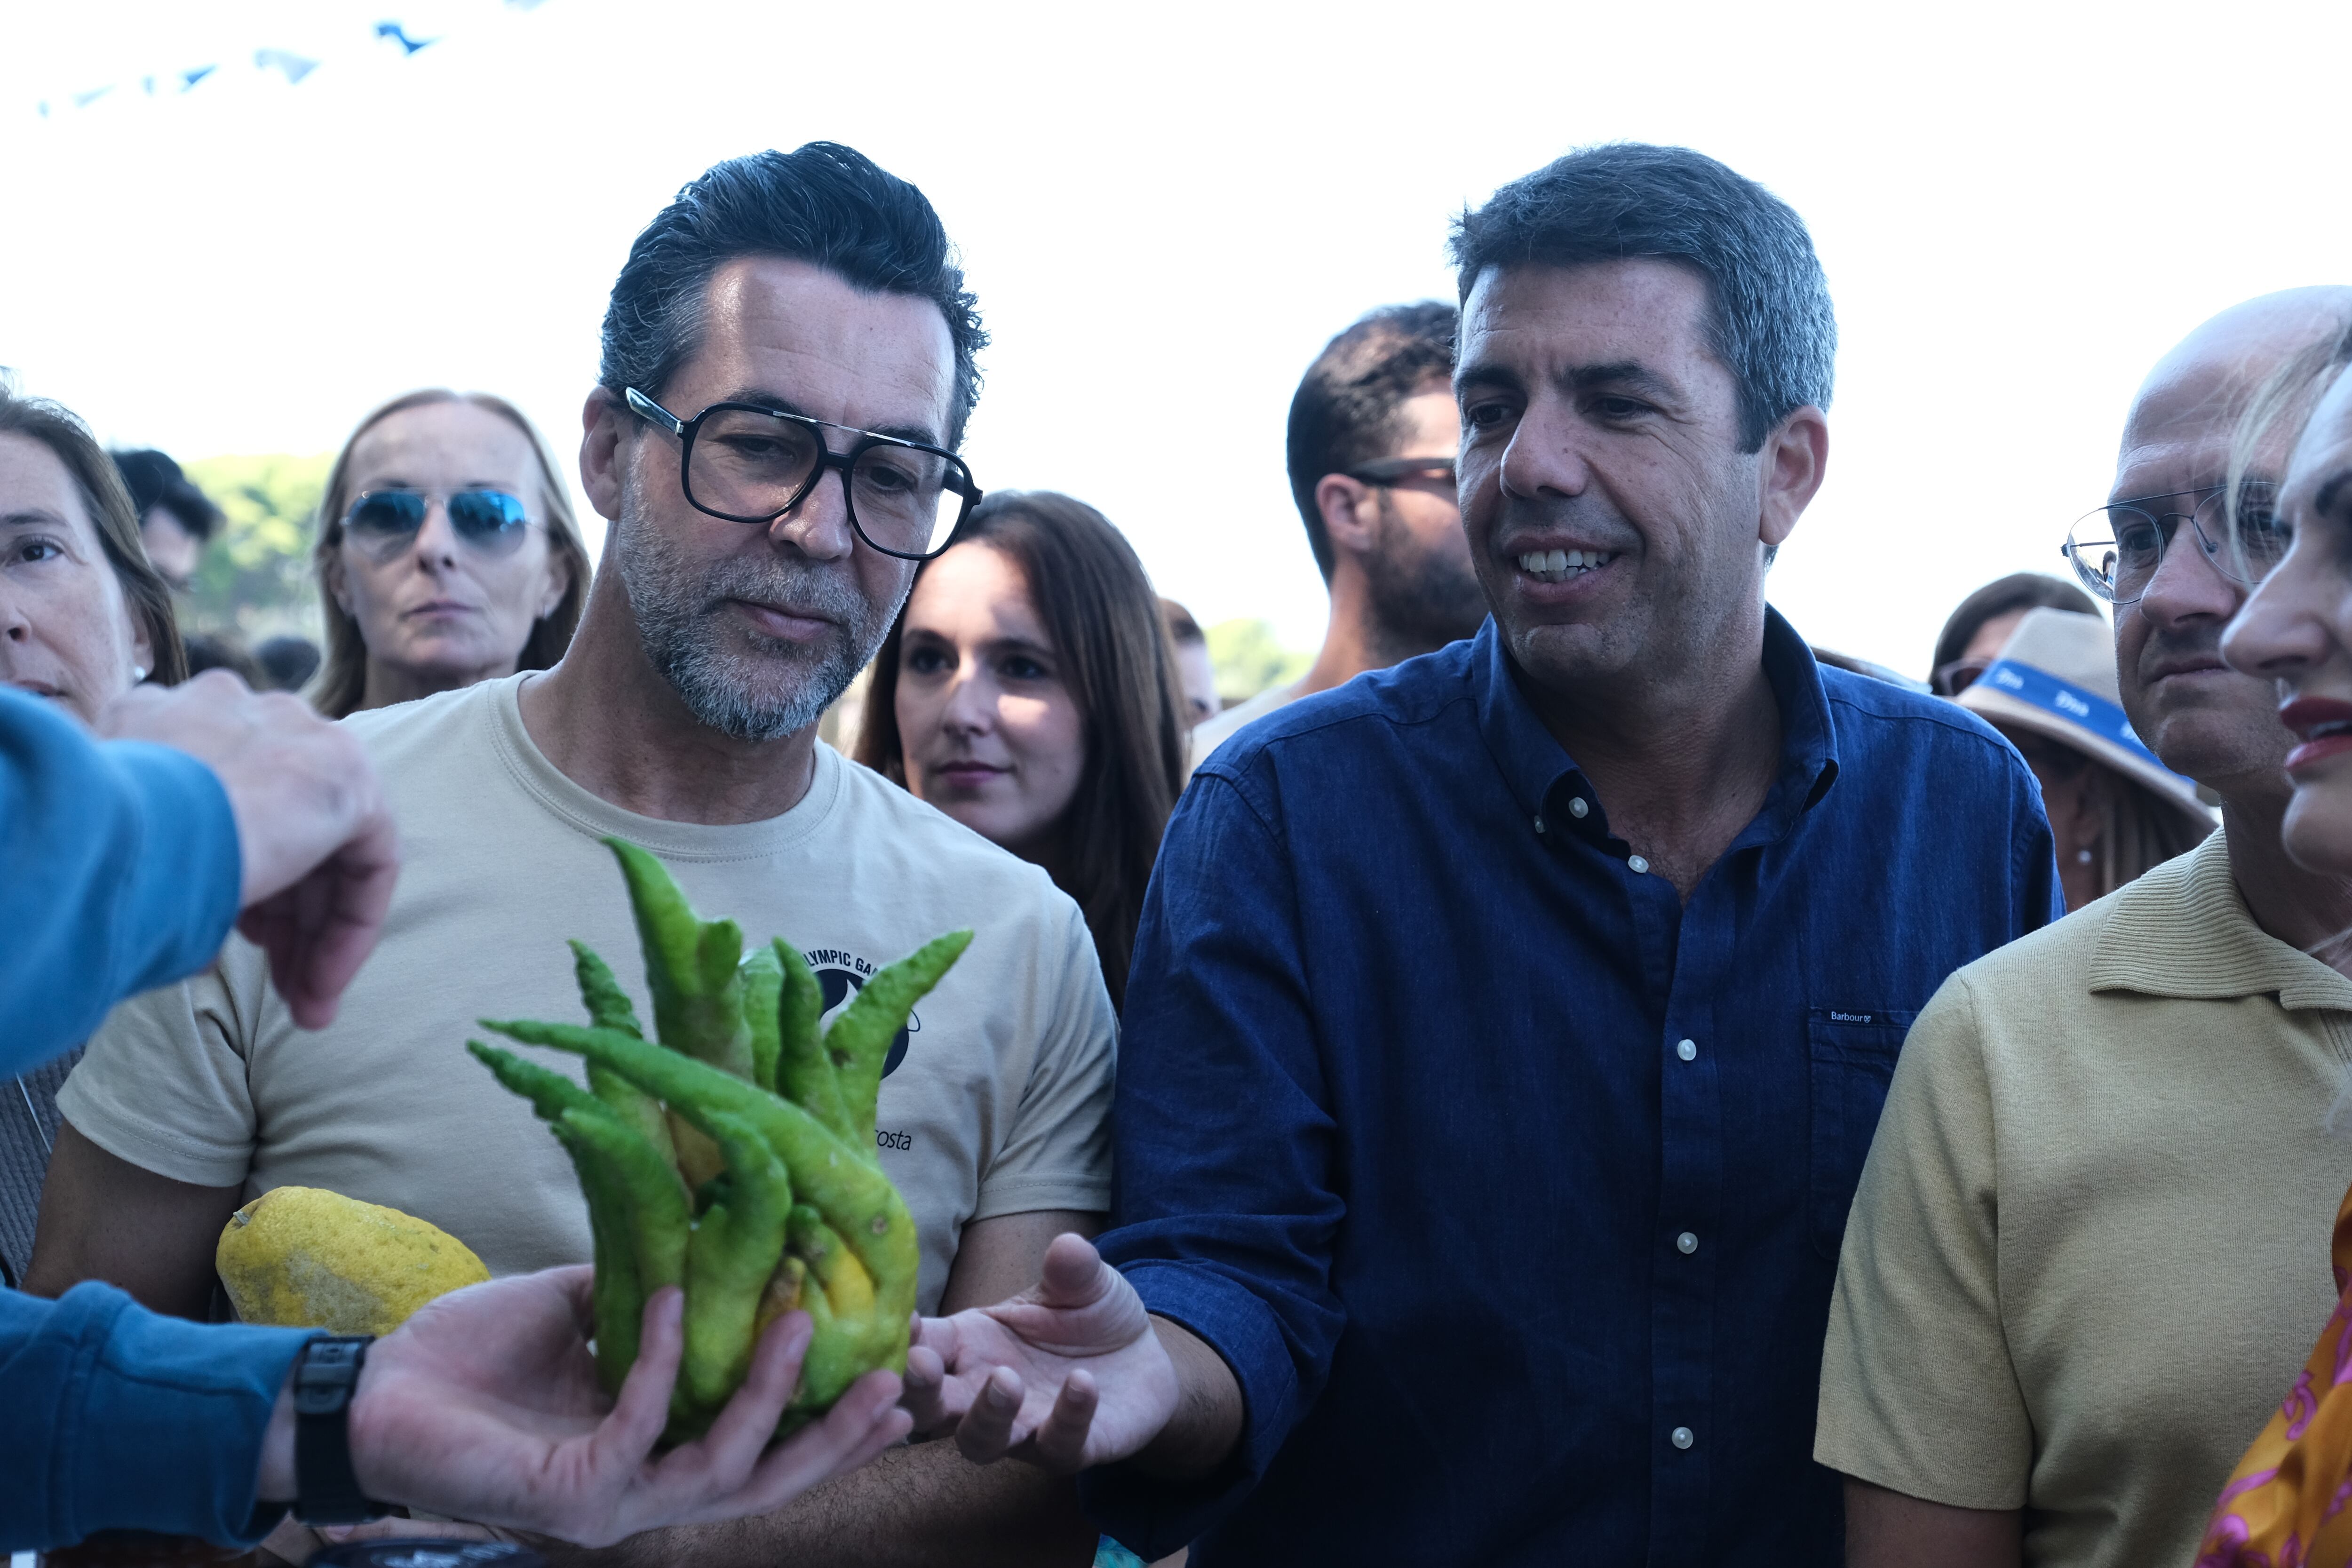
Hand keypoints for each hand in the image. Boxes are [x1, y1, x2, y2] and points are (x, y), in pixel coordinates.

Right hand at [98, 672, 397, 1027]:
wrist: (117, 834)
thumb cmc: (99, 855)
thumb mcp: (131, 847)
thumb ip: (180, 857)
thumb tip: (205, 920)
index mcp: (184, 719)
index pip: (234, 801)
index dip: (241, 883)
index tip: (228, 945)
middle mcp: (248, 714)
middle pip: (288, 826)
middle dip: (286, 918)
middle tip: (277, 988)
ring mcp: (301, 736)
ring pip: (328, 849)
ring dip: (315, 936)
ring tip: (301, 1005)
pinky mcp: (344, 774)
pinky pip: (367, 859)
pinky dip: (348, 927)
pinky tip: (319, 986)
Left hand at [302, 1266, 910, 1545]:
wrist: (371, 1393)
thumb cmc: (466, 1359)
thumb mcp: (576, 1311)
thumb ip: (643, 1296)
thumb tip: (707, 1242)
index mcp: (656, 1454)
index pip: (764, 1450)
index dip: (832, 1425)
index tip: (896, 1378)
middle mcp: (644, 1491)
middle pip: (767, 1480)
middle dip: (837, 1439)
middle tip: (896, 1386)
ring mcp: (611, 1502)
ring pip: (722, 1463)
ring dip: (768, 1392)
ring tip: (800, 1317)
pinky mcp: (572, 1493)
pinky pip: (639, 1424)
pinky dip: (661, 1359)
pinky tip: (671, 1299)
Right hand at [901, 1233, 1178, 1471]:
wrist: (1141, 1355)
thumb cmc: (1089, 1315)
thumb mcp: (1080, 1282)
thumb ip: (1070, 1268)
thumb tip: (1069, 1244)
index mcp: (971, 1343)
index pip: (923, 1346)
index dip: (905, 1339)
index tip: (900, 1321)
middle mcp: (982, 1391)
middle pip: (930, 1408)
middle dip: (919, 1392)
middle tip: (921, 1366)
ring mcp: (1022, 1428)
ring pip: (980, 1442)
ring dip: (987, 1415)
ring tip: (1006, 1379)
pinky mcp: (1067, 1450)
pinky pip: (1058, 1445)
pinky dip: (1068, 1416)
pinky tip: (1083, 1383)